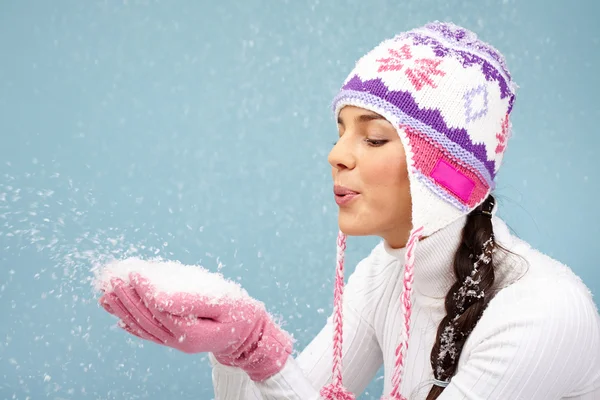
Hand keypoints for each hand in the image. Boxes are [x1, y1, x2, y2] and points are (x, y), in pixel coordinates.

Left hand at [99, 272, 292, 380]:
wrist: (247, 333)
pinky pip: (149, 334)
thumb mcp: (223, 302)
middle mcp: (180, 341)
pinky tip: (118, 317)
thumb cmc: (238, 311)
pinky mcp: (174, 340)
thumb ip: (191, 301)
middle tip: (113, 280)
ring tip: (106, 295)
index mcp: (193, 332)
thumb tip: (160, 297)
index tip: (133, 272)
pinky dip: (132, 325)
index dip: (144, 290)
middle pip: (147, 318)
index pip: (161, 308)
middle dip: (127, 299)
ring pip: (143, 327)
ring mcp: (176, 343)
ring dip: (123, 311)